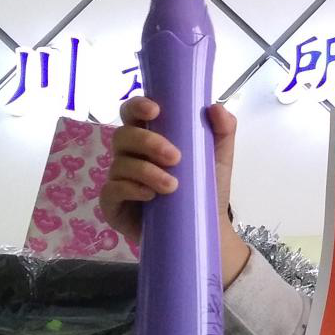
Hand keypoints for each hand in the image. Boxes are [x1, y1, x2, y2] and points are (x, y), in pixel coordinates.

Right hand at [100, 97, 249, 284]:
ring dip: (147, 171)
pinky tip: (149, 195)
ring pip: (120, 164)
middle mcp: (130, 154)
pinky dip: (130, 189)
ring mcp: (119, 179)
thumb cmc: (206, 188)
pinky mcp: (113, 205)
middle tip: (175, 157)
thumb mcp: (219, 158)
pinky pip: (111, 191)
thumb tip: (215, 107)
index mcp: (149, 136)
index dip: (137, 106)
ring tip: (173, 186)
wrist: (204, 228)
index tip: (156, 111)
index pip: (133, 113)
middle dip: (148, 142)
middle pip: (123, 135)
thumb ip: (223, 130)